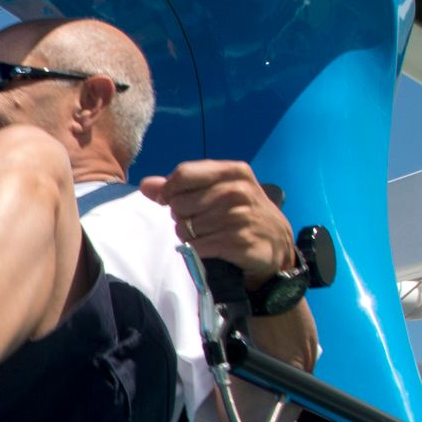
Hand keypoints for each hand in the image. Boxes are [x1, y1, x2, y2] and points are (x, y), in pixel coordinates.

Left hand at [141, 161, 295, 279]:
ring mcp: (238, 216)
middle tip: (201, 219)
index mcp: (232, 171)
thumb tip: (146, 185)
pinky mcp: (237, 241)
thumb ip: (179, 185)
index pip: (183, 174)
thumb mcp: (218, 190)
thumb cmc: (241, 211)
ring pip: (184, 227)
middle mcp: (236, 191)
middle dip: (182, 216)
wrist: (275, 242)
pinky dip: (198, 249)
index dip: (169, 190)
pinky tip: (213, 246)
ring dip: (190, 234)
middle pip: (179, 203)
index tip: (172, 200)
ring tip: (209, 233)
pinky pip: (196, 246)